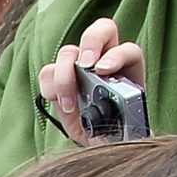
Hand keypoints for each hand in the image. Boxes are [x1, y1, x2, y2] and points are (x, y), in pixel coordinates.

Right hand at [36, 17, 146, 144]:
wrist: (99, 145)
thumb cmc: (117, 134)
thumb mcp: (128, 127)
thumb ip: (125, 114)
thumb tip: (120, 107)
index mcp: (128, 68)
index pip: (127, 49)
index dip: (116, 56)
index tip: (104, 71)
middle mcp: (104, 61)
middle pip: (101, 31)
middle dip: (91, 42)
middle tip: (85, 64)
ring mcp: (79, 69)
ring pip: (68, 52)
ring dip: (64, 74)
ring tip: (69, 103)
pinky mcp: (57, 81)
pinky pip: (47, 72)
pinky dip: (49, 86)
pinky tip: (58, 102)